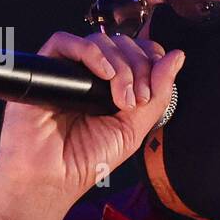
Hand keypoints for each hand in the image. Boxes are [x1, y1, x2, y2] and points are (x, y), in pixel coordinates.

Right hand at [0, 31, 184, 219]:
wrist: (51, 179)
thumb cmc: (86, 160)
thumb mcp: (134, 129)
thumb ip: (158, 94)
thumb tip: (177, 57)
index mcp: (112, 87)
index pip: (138, 52)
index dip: (151, 59)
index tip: (154, 87)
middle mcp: (90, 75)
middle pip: (122, 45)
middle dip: (139, 68)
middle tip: (137, 100)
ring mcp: (67, 71)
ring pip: (99, 41)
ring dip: (121, 65)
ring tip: (121, 99)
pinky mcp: (43, 71)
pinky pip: (63, 41)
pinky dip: (90, 51)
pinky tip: (104, 74)